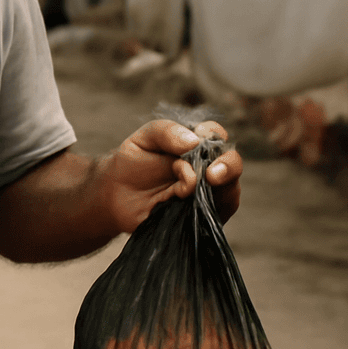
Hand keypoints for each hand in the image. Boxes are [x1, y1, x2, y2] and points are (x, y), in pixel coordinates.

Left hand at [97, 119, 242, 234]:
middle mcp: (206, 168)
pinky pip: (216, 216)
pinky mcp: (201, 217)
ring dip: (219, 190)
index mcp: (195, 145)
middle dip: (228, 166)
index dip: (214, 134)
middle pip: (232, 164)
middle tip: (211, 174)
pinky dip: (208, 210)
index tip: (201, 136)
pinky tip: (189, 205)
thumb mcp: (144, 139)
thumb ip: (166, 131)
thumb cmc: (132, 163)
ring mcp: (206, 194)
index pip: (217, 135)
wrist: (115, 195)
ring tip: (191, 189)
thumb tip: (194, 141)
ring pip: (229, 192)